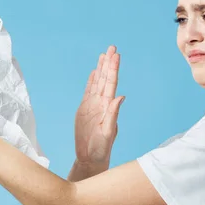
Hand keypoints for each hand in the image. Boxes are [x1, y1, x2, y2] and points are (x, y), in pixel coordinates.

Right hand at [74, 46, 124, 165]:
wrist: (90, 157)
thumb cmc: (101, 148)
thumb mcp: (108, 132)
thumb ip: (113, 115)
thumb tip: (121, 97)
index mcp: (108, 107)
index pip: (111, 83)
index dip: (113, 69)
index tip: (116, 55)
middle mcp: (101, 104)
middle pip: (105, 79)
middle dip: (108, 63)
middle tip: (112, 47)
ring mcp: (93, 106)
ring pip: (97, 83)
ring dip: (100, 69)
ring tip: (103, 55)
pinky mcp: (84, 110)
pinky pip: (88, 92)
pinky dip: (91, 81)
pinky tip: (93, 72)